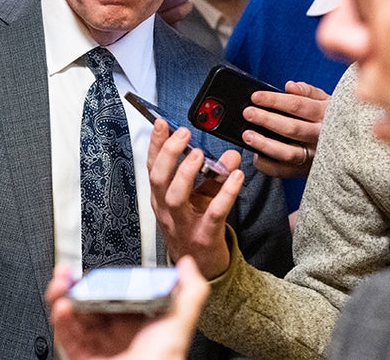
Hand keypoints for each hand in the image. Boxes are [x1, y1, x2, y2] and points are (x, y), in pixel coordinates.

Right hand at [48, 256, 208, 359]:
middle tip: (69, 273)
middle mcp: (115, 332)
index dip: (103, 277)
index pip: (115, 292)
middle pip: (89, 301)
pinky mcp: (81, 356)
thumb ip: (189, 291)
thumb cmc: (162, 359)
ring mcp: (98, 344)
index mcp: (137, 322)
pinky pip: (65, 335)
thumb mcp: (180, 321)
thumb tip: (188, 265)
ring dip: (63, 297)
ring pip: (73, 315)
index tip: (96, 267)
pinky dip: (60, 319)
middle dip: (76, 284)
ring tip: (62, 287)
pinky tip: (62, 307)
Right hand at [147, 118, 242, 278]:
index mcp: (161, 198)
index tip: (162, 123)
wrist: (204, 266)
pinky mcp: (204, 236)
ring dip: (185, 172)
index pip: (153, 167)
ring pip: (175, 196)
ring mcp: (183, 224)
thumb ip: (216, 175)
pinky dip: (225, 193)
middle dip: (168, 153)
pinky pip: (213, 213)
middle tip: (183, 133)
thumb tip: (231, 155)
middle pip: (158, 179)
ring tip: (199, 153)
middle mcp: (166, 210)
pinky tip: (236, 177)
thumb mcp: (203, 197)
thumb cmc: (197, 227)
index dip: (156, 145)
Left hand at [241, 81, 328, 177]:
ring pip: (288, 153)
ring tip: (248, 135)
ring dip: (265, 144)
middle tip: (248, 113)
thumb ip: (308, 91)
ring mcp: (315, 156)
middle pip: (291, 128)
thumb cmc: (331, 118)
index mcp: (326, 114)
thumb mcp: (326, 100)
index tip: (255, 97)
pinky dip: (268, 165)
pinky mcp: (307, 171)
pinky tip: (256, 156)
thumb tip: (289, 86)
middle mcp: (322, 137)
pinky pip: (284, 171)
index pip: (298, 105)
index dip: (275, 100)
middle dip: (267, 119)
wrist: (350, 147)